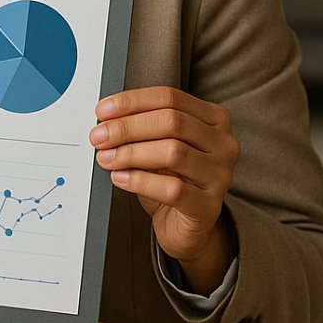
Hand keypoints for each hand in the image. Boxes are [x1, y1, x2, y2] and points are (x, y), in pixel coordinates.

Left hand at [92, 87, 240, 292]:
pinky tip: (120, 178)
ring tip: (106, 158)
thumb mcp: (157, 145)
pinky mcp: (209, 205)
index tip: (102, 110)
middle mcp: (224, 143)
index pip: (170, 98)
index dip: (132, 102)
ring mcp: (220, 175)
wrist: (184, 224)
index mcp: (213, 119)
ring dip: (131, 153)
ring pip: (173, 152)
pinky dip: (140, 181)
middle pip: (172, 122)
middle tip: (99, 136)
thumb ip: (140, 128)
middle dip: (128, 127)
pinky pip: (172, 189)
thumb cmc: (170, 178)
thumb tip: (105, 119)